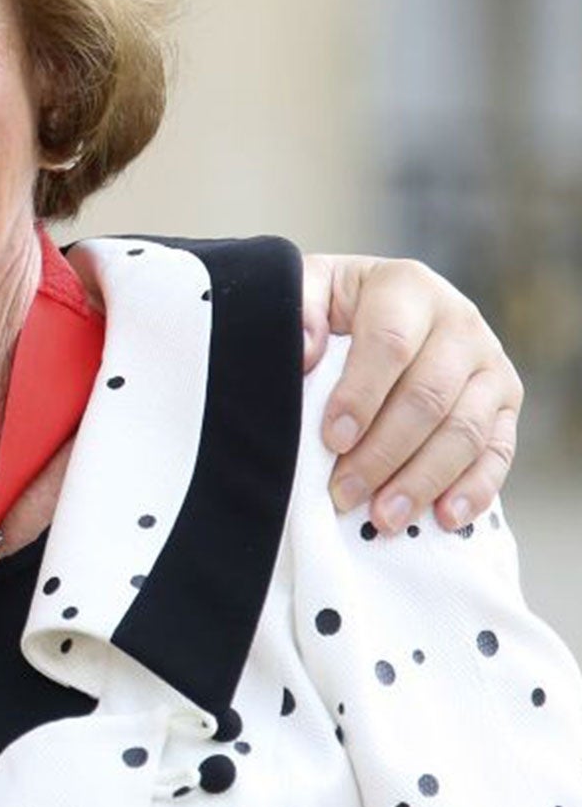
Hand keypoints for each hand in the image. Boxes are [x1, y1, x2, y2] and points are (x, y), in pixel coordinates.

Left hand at [300, 254, 519, 535]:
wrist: (388, 305)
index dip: (360, 395)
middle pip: (428, 397)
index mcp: (407, 288)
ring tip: (384, 516)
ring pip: (464, 430)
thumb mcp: (311, 289)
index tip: (331, 438)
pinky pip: (498, 451)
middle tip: (345, 493)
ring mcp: (489, 364)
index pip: (390, 344)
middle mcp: (459, 322)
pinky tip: (444, 517)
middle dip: (383, 453)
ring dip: (423, 479)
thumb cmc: (338, 304)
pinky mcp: (506, 402)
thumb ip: (300, 309)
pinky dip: (474, 488)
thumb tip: (304, 350)